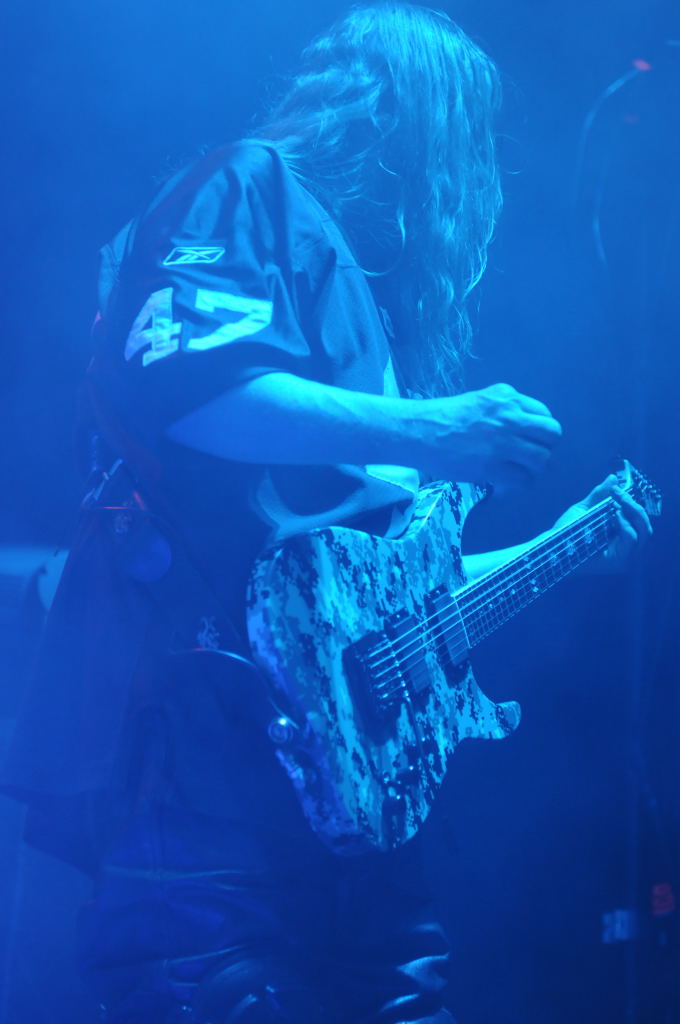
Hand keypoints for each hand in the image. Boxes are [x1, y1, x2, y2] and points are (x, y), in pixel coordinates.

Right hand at [418, 383, 561, 487]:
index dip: (541, 433)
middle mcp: (510, 416)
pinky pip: (522, 481)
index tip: (529, 444)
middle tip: (527, 462)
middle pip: (552, 435)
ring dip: (530, 472)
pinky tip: (498, 489)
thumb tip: (519, 434)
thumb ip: (502, 412)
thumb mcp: (478, 402)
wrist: (417, 431)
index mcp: (506, 397)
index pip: (544, 414)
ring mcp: (503, 441)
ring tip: (512, 477)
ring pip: (541, 460)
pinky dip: (513, 489)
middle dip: (544, 450)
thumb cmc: (440, 418)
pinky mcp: (493, 465)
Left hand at [553, 474, 652, 570]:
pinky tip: (616, 515)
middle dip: (635, 506)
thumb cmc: (565, 531)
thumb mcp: (584, 509)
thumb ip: (599, 495)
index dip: (633, 503)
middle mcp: (624, 547)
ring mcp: (623, 555)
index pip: (638, 520)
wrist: (551, 546)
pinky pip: (632, 539)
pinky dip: (626, 524)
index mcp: (619, 535)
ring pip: (643, 532)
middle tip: (620, 493)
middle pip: (644, 526)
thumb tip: (613, 477)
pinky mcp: (618, 560)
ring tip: (618, 503)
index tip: (618, 488)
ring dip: (634, 512)